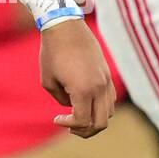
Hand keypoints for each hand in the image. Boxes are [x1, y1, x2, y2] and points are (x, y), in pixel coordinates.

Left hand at [40, 19, 115, 137]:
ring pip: (108, 113)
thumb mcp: (48, 80)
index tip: (56, 119)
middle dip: (85, 131)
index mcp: (83, 90)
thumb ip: (61, 99)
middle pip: (100, 123)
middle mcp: (99, 87)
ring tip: (78, 116)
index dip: (69, 125)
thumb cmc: (52, 52)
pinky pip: (110, 99)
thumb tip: (72, 107)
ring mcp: (106, 81)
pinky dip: (100, 107)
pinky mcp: (107, 74)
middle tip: (70, 127)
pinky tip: (85, 102)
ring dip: (94, 120)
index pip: (83, 121)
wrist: (64, 26)